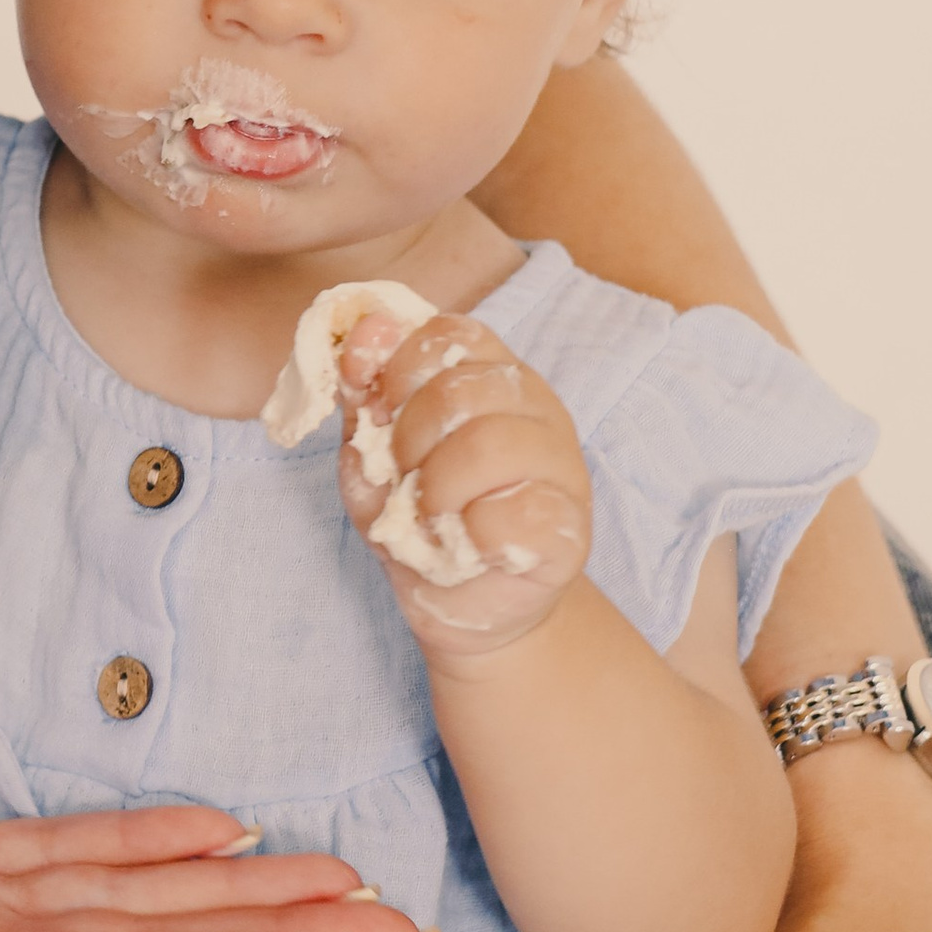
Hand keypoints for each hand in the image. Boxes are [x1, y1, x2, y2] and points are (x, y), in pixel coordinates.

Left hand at [335, 308, 592, 657]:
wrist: (458, 601)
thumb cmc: (420, 517)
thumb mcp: (375, 451)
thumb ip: (366, 391)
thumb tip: (363, 331)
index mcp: (491, 374)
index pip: (449, 336)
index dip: (398, 371)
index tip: (377, 414)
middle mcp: (535, 408)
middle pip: (460, 391)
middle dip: (408, 442)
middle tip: (406, 480)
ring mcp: (560, 466)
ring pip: (490, 445)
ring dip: (438, 489)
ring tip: (432, 515)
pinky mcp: (569, 529)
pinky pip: (519, 513)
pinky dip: (473, 532)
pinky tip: (467, 543)